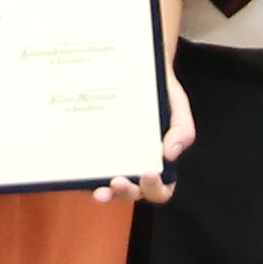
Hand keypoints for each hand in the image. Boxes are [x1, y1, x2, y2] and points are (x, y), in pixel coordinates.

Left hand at [97, 16, 197, 204]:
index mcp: (159, 163)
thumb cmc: (160, 92)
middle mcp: (135, 167)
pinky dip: (84, 179)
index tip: (149, 173)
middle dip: (127, 193)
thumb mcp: (177, 106)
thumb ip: (182, 129)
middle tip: (118, 182)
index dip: (155, 188)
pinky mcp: (93, 155)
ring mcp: (112, 162)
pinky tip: (79, 175)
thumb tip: (171, 154)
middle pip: (133, 193)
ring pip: (108, 189)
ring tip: (99, 191)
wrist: (137, 69)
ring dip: (105, 194)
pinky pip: (88, 173)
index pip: (160, 189)